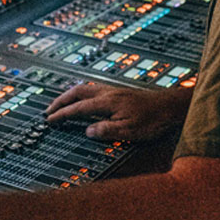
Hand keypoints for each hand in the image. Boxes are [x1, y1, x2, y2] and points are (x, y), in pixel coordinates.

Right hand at [44, 81, 192, 140]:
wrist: (171, 107)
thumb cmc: (153, 119)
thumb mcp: (129, 131)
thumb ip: (106, 130)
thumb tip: (88, 131)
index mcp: (107, 102)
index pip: (78, 107)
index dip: (62, 114)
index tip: (50, 119)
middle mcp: (108, 93)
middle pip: (77, 92)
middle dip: (61, 101)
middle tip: (49, 110)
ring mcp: (114, 91)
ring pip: (85, 88)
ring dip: (70, 96)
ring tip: (61, 105)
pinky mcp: (119, 93)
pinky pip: (94, 89)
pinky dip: (82, 94)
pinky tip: (84, 101)